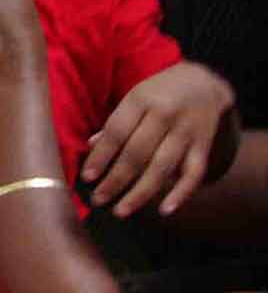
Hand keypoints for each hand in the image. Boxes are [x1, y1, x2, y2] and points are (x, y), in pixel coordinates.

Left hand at [82, 62, 237, 217]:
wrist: (204, 82)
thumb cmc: (158, 93)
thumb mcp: (133, 98)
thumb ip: (114, 123)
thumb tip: (90, 147)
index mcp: (142, 99)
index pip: (117, 132)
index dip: (101, 157)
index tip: (87, 178)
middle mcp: (165, 115)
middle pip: (137, 153)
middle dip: (116, 180)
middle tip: (98, 199)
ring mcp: (187, 131)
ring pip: (162, 167)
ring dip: (140, 193)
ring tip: (120, 211)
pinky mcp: (204, 145)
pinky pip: (194, 173)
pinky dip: (181, 193)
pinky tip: (164, 210)